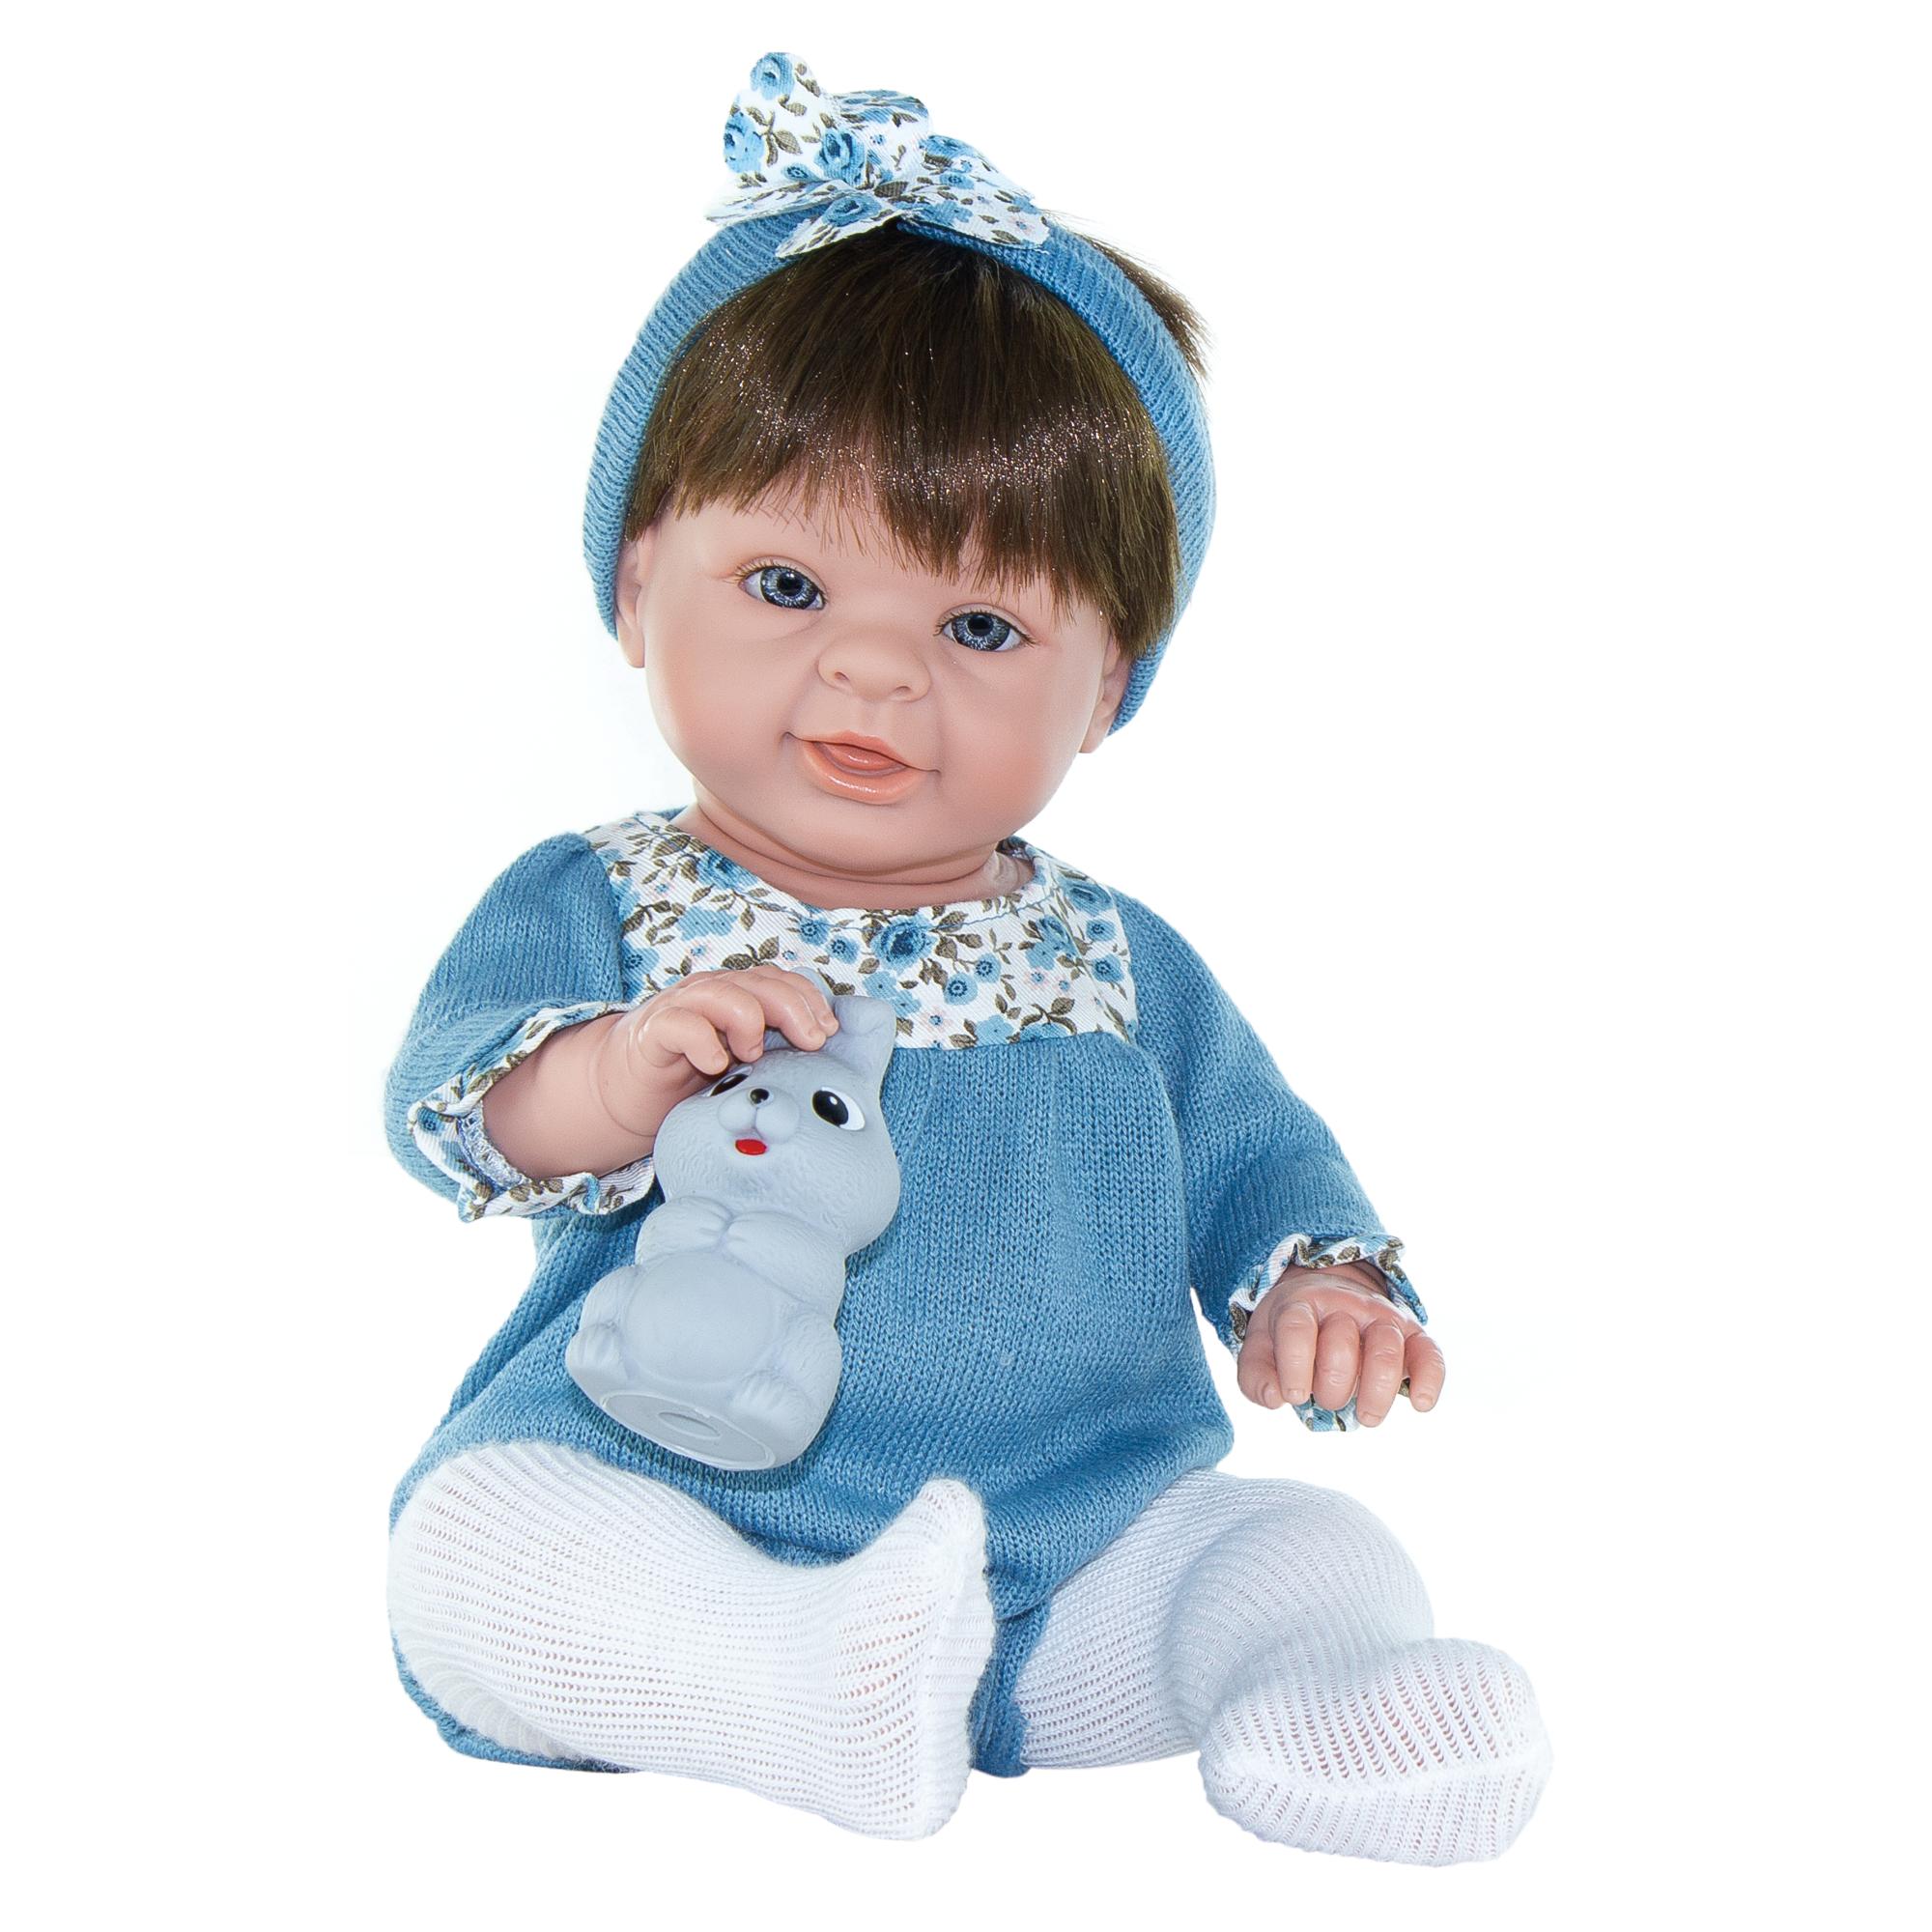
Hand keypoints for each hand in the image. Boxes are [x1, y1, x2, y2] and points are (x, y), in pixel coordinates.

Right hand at [594, 966, 840, 1136]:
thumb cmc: (692, 1077)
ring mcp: (681, 1008)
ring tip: (753, 1055)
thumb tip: (826, 1052)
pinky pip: (681, 1024)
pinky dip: (703, 1042)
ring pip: (723, 993)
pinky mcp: (653, 1031)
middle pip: (759, 983)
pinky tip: (715, 1065)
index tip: (829, 1032)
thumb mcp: (743, 1062)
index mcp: (738, 994)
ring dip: (749, 1021)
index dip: (810, 999)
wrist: (627, 1092)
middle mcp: (712, 992)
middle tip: (810, 1043)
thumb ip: (776, 1049)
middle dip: (793, 1009)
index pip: (781, 980)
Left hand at [1235, 1263, 1444, 1425]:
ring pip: (1386, 1346)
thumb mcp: (1262, 1347)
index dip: (1294, 1365)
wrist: (1329, 1298)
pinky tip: (1420, 1404)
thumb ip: (1256, 1376)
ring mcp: (1382, 1317)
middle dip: (1332, 1386)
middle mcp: (1345, 1306)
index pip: (1297, 1328)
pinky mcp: (1413, 1335)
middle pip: (1342, 1343)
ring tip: (1366, 1417)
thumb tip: (1274, 1399)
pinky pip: (1429, 1353)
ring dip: (1376, 1389)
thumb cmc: (1293, 1334)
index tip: (1293, 1396)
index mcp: (1302, 1304)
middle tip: (1326, 1401)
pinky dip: (1430, 1379)